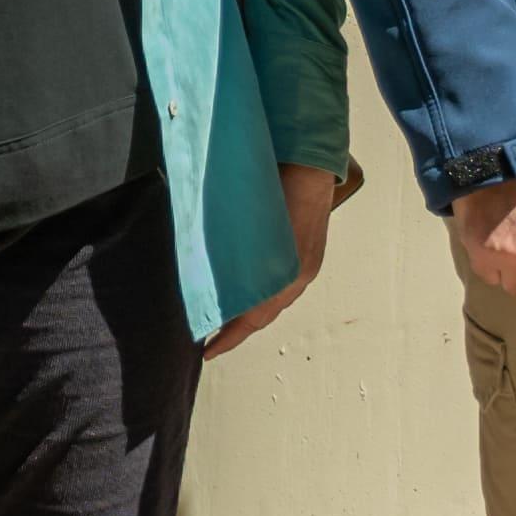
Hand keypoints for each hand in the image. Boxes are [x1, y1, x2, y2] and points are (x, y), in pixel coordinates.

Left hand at [202, 165, 340, 358]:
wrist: (308, 164)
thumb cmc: (278, 189)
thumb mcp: (250, 228)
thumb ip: (237, 257)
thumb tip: (214, 281)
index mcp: (286, 276)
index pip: (253, 319)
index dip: (230, 338)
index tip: (208, 351)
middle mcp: (298, 276)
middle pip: (265, 315)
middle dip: (239, 329)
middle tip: (213, 338)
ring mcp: (305, 265)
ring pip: (275, 301)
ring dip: (252, 312)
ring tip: (227, 316)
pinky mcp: (307, 254)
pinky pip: (284, 284)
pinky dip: (266, 294)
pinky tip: (251, 288)